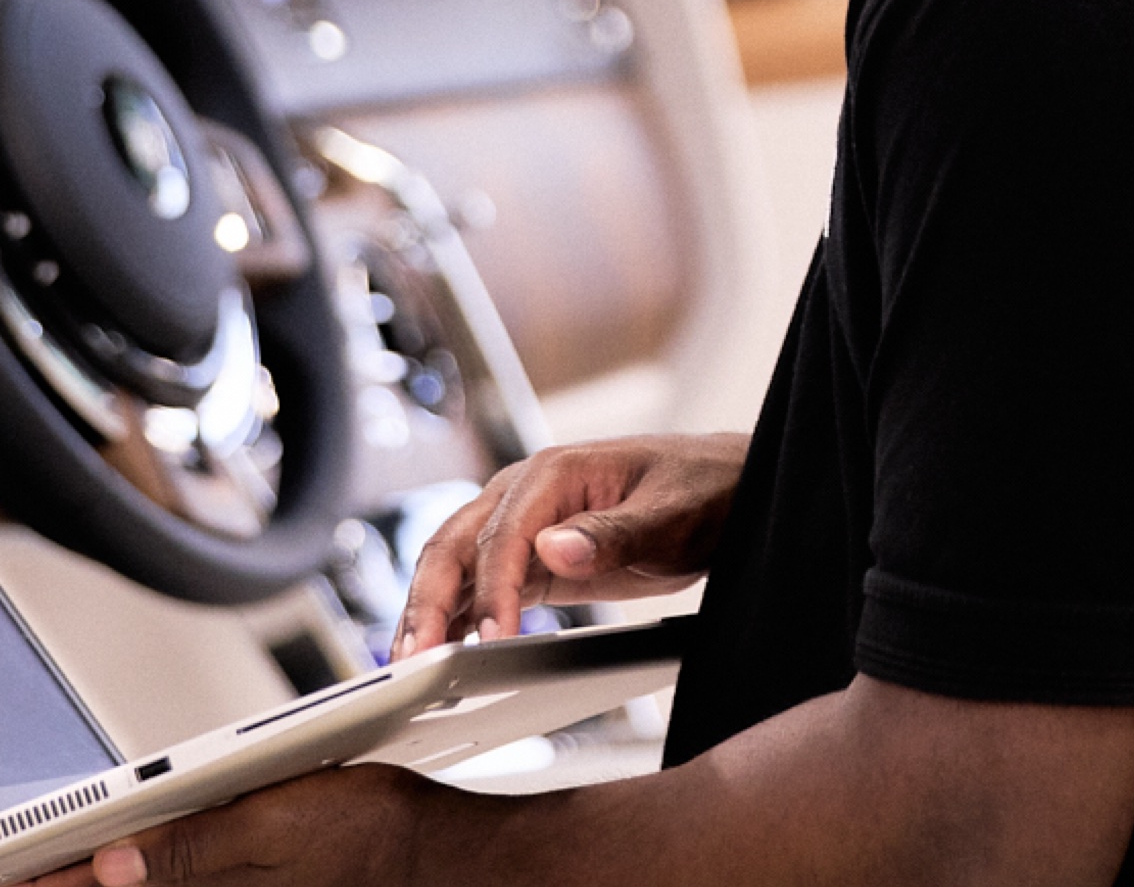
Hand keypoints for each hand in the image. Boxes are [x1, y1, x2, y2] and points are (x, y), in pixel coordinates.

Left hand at [22, 765, 458, 886]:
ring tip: (52, 876)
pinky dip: (149, 882)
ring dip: (101, 886)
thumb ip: (190, 848)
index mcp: (212, 879)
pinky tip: (131, 874)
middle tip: (11, 877)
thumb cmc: (371, 835)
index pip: (107, 885)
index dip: (49, 883)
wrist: (439, 864)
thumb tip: (111, 861)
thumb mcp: (276, 826)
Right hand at [392, 432, 746, 656]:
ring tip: (409, 663)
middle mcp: (527, 491)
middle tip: (414, 657)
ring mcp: (525, 522)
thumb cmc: (702, 488)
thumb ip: (612, 533)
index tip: (491, 639)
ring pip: (456, 563)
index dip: (492, 588)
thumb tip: (553, 548)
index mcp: (555, 471)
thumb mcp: (669, 514)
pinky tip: (440, 648)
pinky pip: (481, 583)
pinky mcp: (535, 556)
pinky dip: (457, 615)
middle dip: (428, 598)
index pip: (503, 532)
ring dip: (429, 610)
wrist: (724, 487)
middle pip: (456, 542)